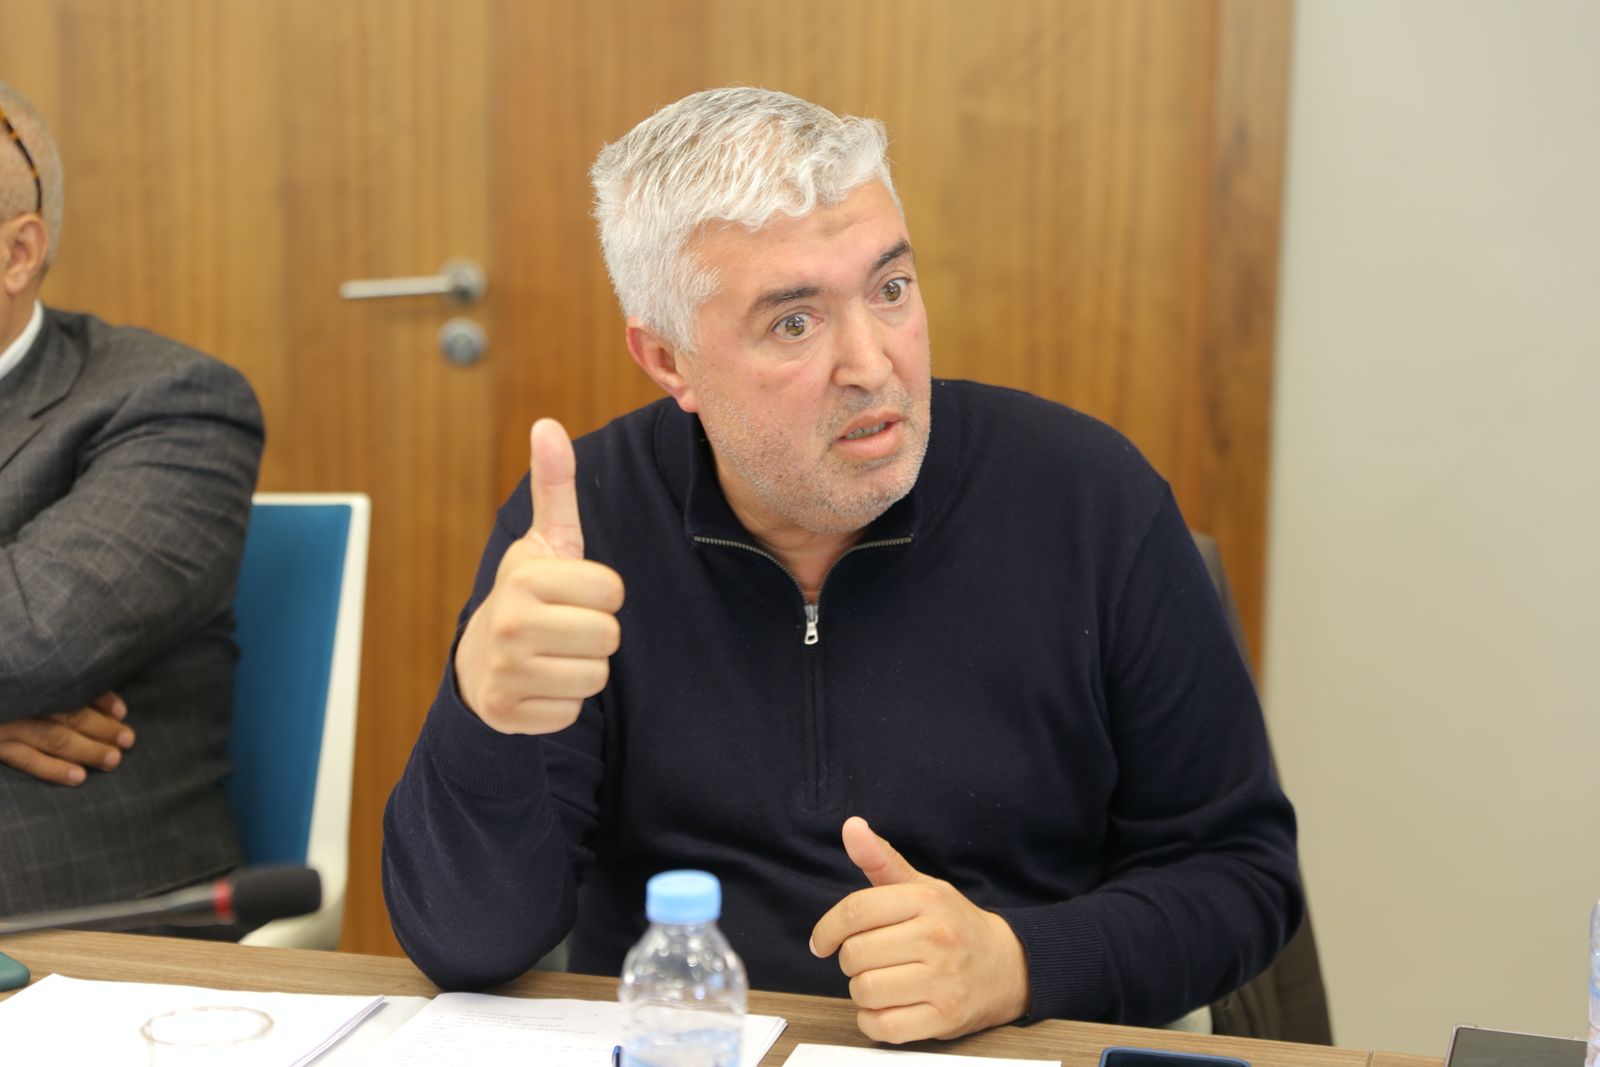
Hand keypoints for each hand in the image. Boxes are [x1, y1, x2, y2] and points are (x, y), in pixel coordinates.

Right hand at [0, 691, 135, 785]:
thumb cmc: (6, 685)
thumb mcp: (22, 675)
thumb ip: (53, 680)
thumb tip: (101, 700)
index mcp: (29, 678)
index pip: (70, 686)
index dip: (99, 698)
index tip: (122, 710)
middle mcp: (19, 699)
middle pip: (67, 712)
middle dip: (101, 727)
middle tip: (128, 740)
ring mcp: (3, 723)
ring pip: (52, 736)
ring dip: (86, 749)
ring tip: (113, 761)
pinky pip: (23, 759)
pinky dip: (51, 768)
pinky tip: (77, 777)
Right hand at [455, 419, 624, 734]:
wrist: (481, 660)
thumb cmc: (529, 594)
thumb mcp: (545, 541)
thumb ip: (554, 486)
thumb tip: (548, 425)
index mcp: (526, 578)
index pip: (612, 590)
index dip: (602, 593)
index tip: (574, 593)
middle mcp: (511, 624)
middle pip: (608, 636)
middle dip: (596, 632)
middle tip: (566, 625)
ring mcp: (508, 671)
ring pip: (595, 676)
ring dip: (583, 668)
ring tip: (555, 653)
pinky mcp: (510, 713)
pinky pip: (573, 712)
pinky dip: (563, 702)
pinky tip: (541, 683)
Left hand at [810, 816, 1030, 1042]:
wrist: (1008, 967)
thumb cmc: (954, 925)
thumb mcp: (922, 886)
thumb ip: (881, 859)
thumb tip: (851, 826)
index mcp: (926, 900)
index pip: (855, 912)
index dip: (827, 929)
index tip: (822, 942)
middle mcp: (936, 938)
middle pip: (855, 954)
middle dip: (850, 961)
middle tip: (868, 960)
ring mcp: (943, 981)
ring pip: (866, 991)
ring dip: (862, 991)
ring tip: (880, 982)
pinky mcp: (945, 1018)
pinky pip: (884, 1027)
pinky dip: (873, 1021)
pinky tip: (885, 1007)